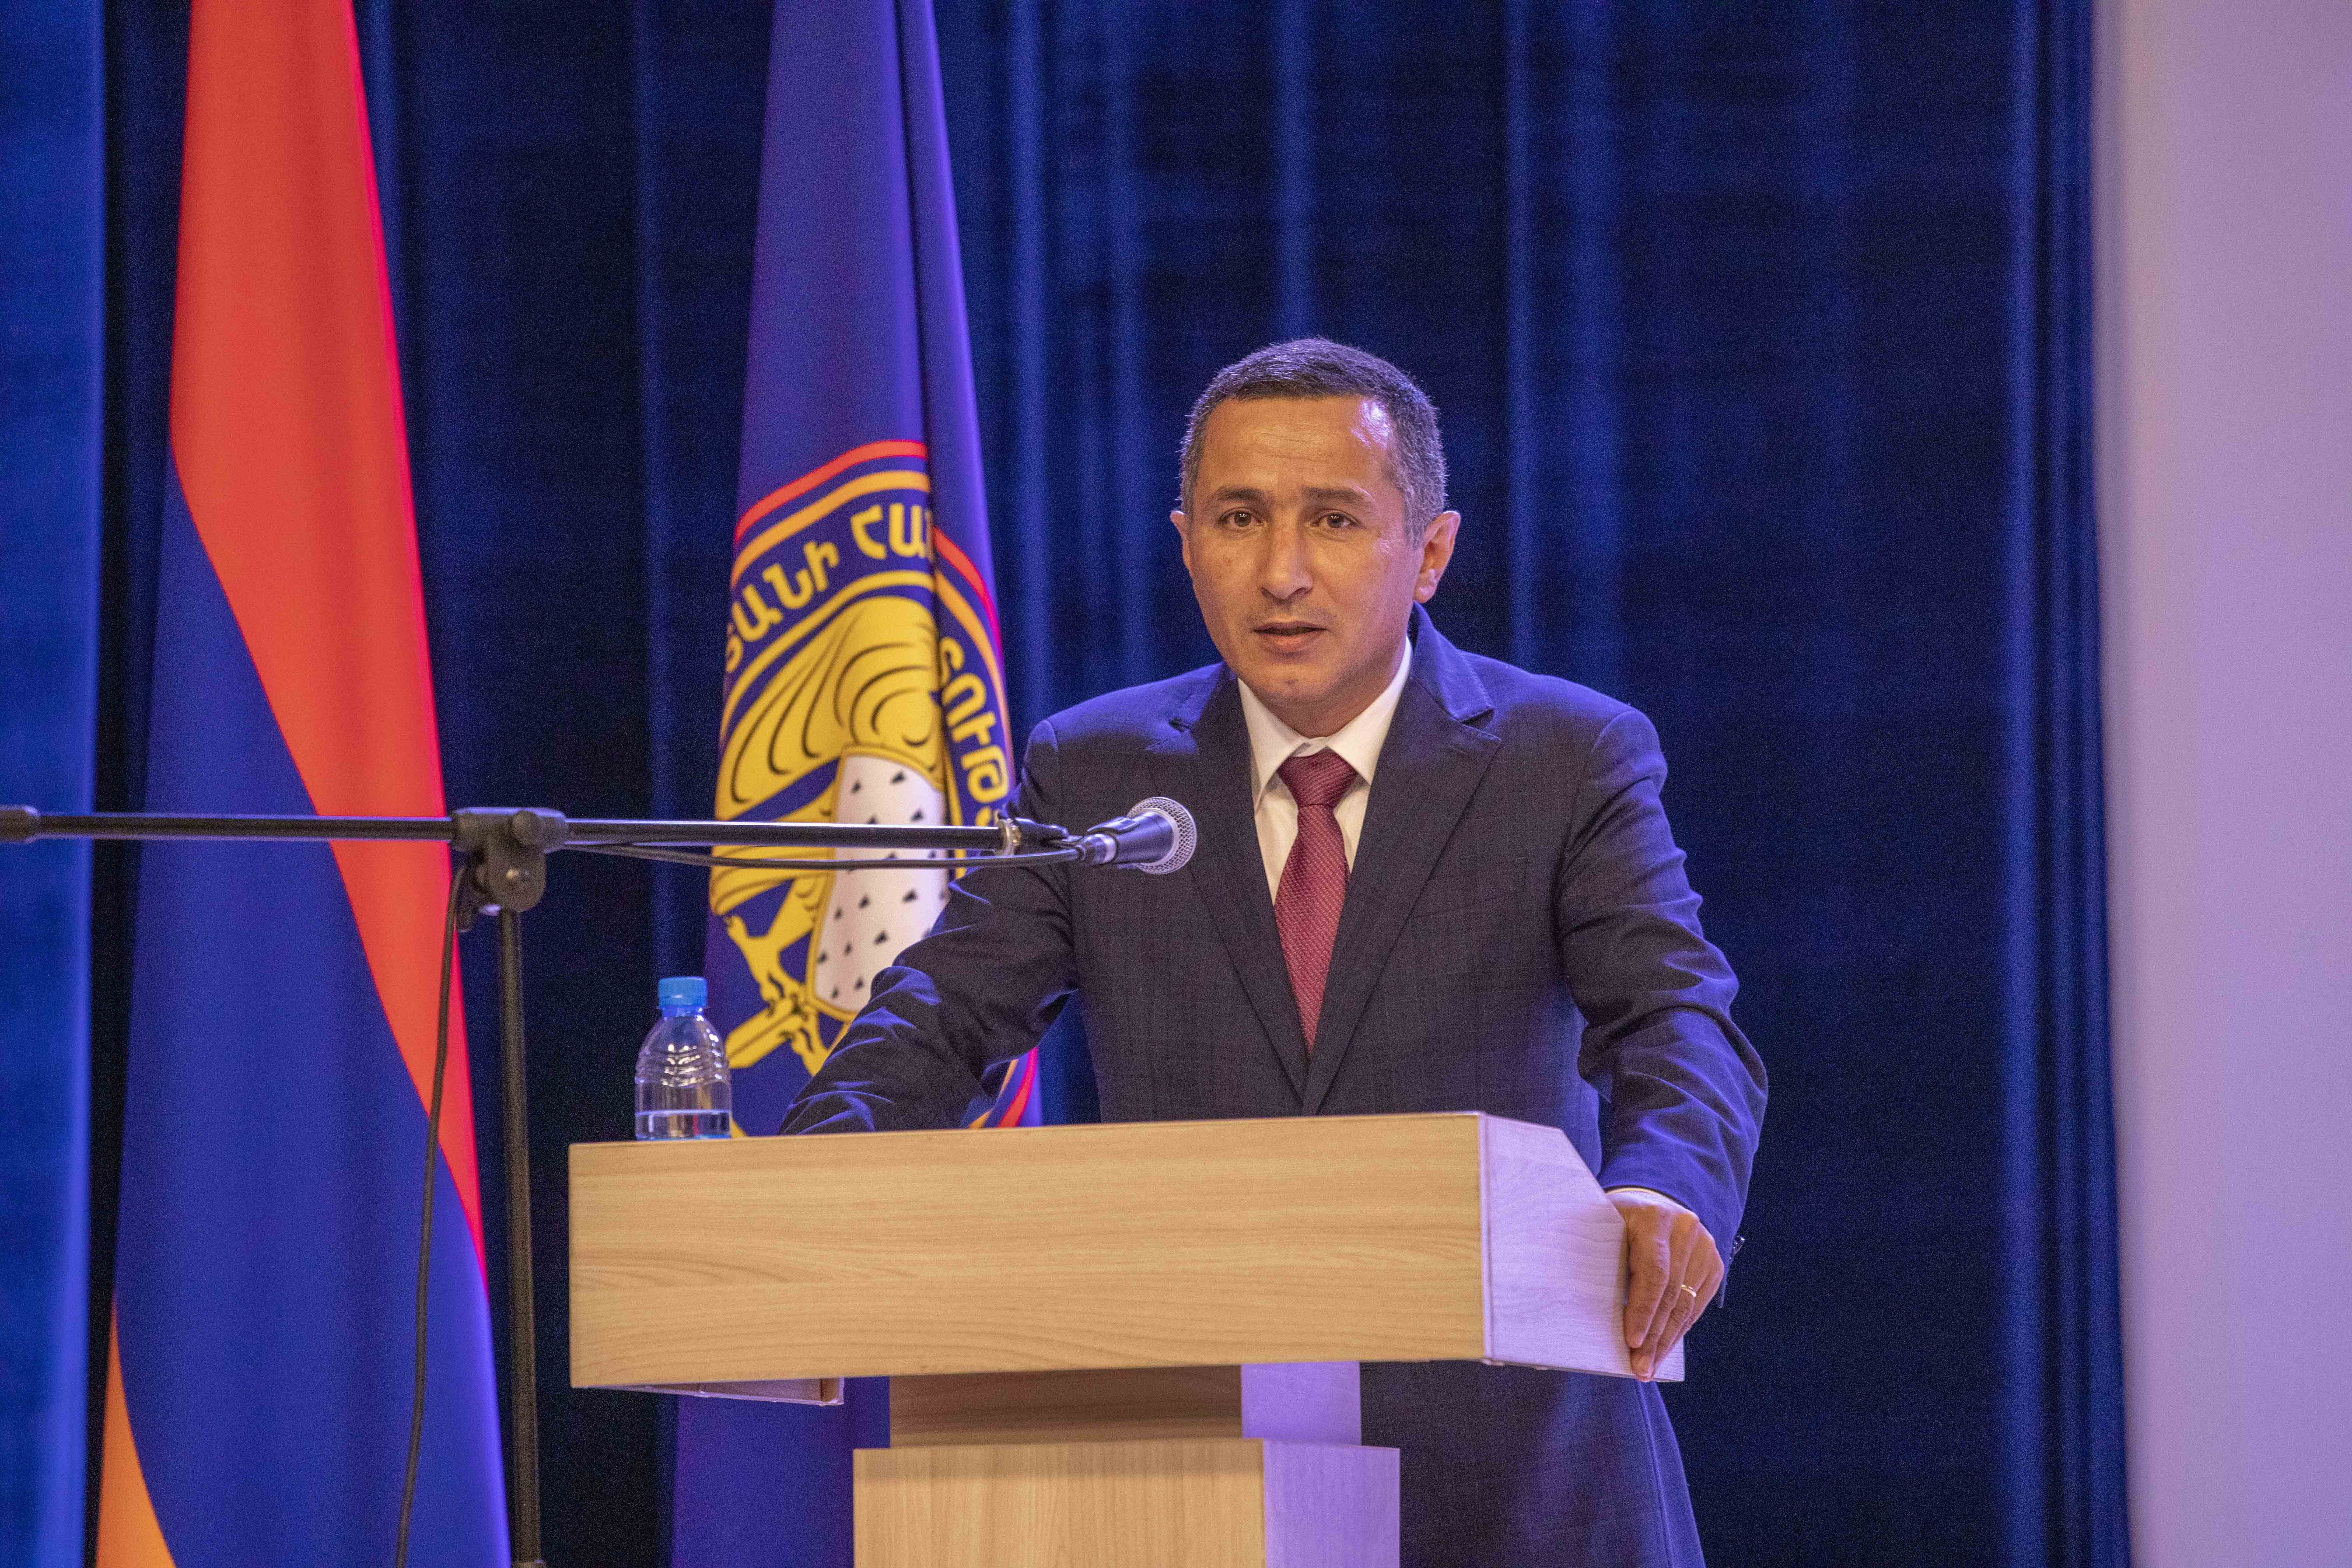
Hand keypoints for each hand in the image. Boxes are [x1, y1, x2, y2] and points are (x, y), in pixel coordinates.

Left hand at [1608, 1189, 1721, 1381]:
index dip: (1642, 1309)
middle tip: (1640, 1369)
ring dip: (1667, 1340)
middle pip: (1670, 1293)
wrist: (1651, 1199)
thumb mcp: (1602, 1227)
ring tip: (1650, 1368)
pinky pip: (1696, 1304)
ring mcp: (1704, 1245)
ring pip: (1686, 1304)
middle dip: (1654, 1336)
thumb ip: (1595, 1257)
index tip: (1631, 1341)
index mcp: (1653, 1217)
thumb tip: (1570, 1304)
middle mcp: (1685, 1228)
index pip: (1652, 1272)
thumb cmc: (1614, 1220)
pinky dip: (1679, 1329)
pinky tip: (1664, 1348)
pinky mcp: (1714, 1261)